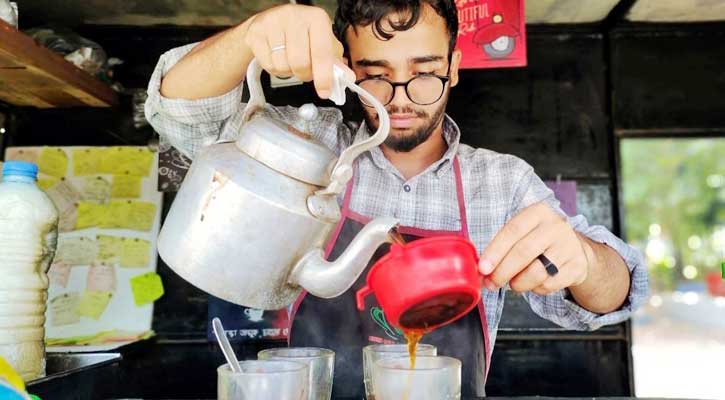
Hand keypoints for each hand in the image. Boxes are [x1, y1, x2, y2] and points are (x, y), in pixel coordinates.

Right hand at [244, 4, 354, 97]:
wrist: (270, 23)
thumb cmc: (302, 34)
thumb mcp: (323, 44)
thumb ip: (335, 62)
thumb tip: (347, 78)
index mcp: (317, 18)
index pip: (322, 54)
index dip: (324, 77)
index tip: (324, 92)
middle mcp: (295, 17)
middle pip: (300, 63)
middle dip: (304, 74)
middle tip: (305, 70)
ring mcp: (273, 23)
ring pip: (283, 66)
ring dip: (288, 72)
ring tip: (290, 61)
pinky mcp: (257, 32)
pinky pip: (268, 65)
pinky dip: (274, 69)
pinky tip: (277, 58)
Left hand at [478, 202, 592, 295]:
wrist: (573, 248)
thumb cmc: (538, 240)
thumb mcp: (522, 233)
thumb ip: (501, 247)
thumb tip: (481, 270)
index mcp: (538, 212)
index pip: (512, 231)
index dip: (495, 252)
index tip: (482, 268)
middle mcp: (555, 226)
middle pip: (523, 252)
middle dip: (502, 271)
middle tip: (490, 283)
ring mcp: (569, 246)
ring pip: (537, 272)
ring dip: (518, 283)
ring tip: (512, 283)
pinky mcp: (577, 266)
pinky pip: (549, 285)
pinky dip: (535, 289)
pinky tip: (533, 283)